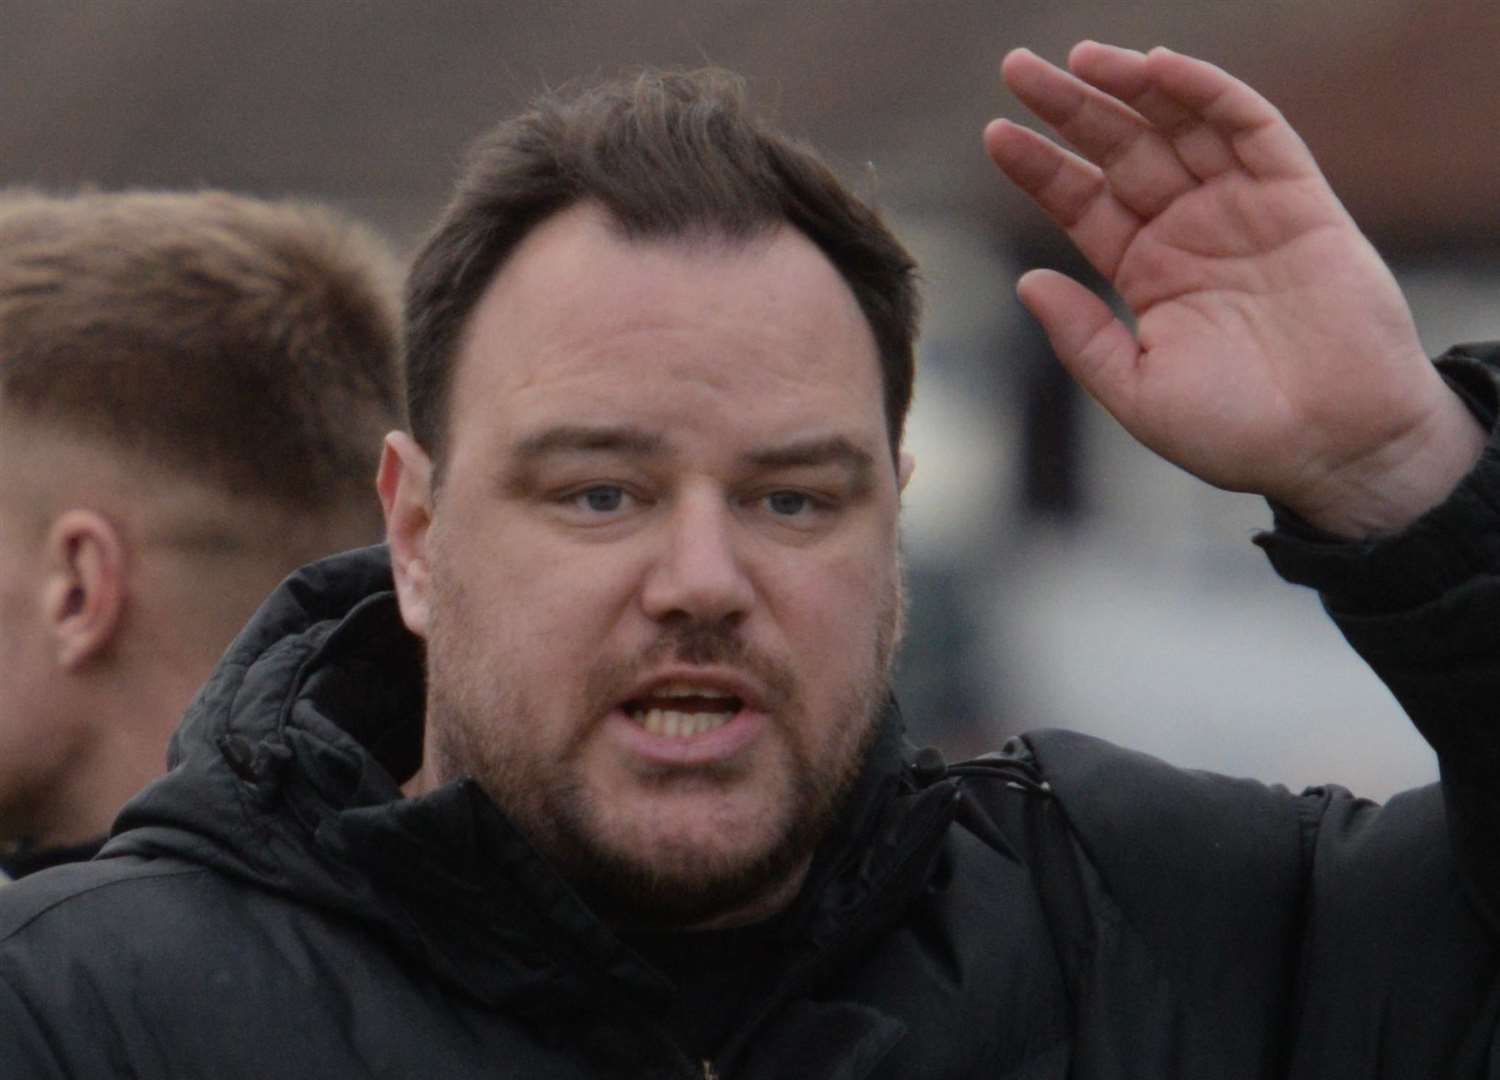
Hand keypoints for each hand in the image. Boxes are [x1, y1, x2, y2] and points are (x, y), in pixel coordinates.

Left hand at [985, 42, 1483, 536]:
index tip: (995, 134)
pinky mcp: (1299, 200)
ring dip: (1132, 87)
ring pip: (1179, 128)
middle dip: (1071, 108)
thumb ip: (1082, 338)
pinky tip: (1161, 69)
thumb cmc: (1238, 433)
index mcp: (1147, 273)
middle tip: (1017, 68)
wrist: (1335, 448)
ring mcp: (1244, 211)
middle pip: (1120, 151)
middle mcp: (1190, 232)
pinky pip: (1251, 130)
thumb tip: (1026, 281)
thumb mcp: (1138, 391)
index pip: (1082, 203)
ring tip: (1082, 58)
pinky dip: (1208, 95)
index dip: (1040, 168)